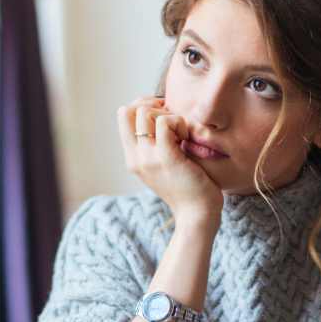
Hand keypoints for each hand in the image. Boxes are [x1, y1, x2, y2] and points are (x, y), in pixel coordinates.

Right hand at [116, 96, 222, 225]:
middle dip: (154, 106)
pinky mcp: (166, 158)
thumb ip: (156, 146)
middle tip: (174, 121)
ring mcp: (148, 158)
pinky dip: (178, 122)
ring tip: (182, 133)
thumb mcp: (164, 165)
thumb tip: (163, 116)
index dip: (143, 106)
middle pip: (130, 110)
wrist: (196, 215)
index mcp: (133, 158)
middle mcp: (135, 157)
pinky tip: (187, 137)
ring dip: (168, 115)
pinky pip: (165, 122)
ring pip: (145, 113)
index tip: (165, 115)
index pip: (124, 115)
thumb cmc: (188, 188)